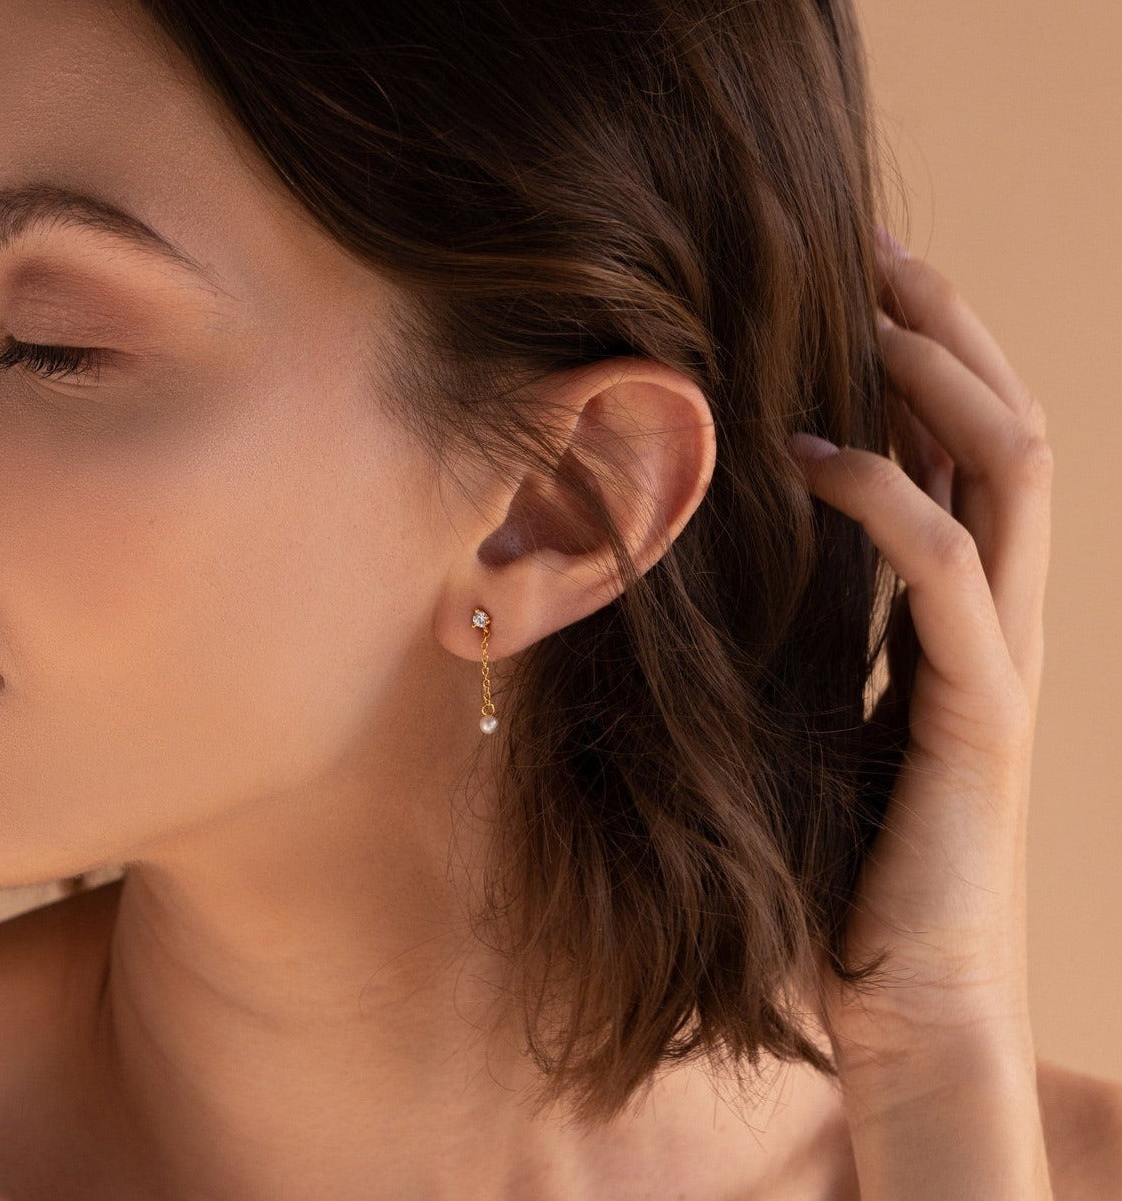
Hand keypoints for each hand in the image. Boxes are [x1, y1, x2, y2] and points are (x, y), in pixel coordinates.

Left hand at [789, 230, 1052, 1080]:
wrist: (903, 991)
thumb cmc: (846, 853)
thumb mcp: (818, 704)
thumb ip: (811, 621)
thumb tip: (735, 542)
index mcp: (960, 609)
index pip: (964, 446)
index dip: (921, 354)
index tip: (851, 281)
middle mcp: (1000, 613)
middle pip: (1004, 424)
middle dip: (945, 325)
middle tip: (871, 244)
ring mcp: (1003, 655)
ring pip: (1010, 470)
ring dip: (938, 374)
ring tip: (866, 305)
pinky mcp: (979, 710)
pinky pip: (946, 572)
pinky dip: (885, 499)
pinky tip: (809, 457)